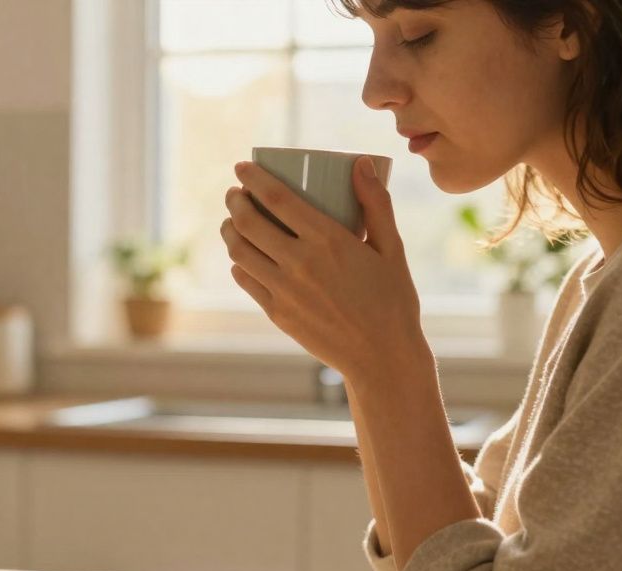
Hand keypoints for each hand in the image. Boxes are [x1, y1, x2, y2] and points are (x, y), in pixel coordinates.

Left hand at [221, 157, 428, 382]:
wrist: (382, 356)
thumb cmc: (393, 300)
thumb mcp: (392, 248)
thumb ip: (376, 204)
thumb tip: (360, 163)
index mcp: (328, 240)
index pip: (277, 198)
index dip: (254, 179)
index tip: (241, 167)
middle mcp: (300, 263)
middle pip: (248, 222)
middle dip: (234, 201)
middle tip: (233, 193)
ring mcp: (284, 290)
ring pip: (239, 251)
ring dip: (228, 230)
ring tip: (230, 221)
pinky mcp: (277, 313)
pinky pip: (246, 280)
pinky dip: (238, 263)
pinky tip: (241, 257)